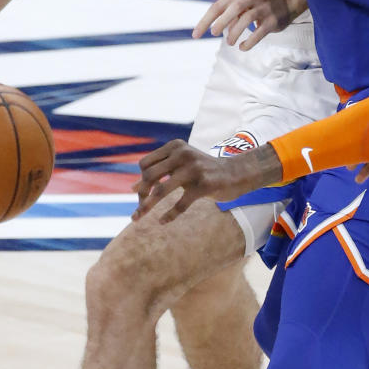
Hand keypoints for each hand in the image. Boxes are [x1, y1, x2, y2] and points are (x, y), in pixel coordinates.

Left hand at [136, 139, 282, 221]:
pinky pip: (181, 203)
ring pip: (162, 190)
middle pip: (150, 176)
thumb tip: (132, 189)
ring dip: (147, 206)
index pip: (145, 165)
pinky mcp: (204, 185)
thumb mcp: (180, 167)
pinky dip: (169, 214)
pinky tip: (162, 221)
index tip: (142, 197)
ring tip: (137, 218)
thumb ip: (159, 174)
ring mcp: (193, 169)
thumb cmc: (203, 171)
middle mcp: (182, 154)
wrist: (235, 173)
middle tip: (139, 210)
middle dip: (141, 195)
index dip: (140, 182)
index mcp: (174, 147)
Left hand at [193, 0, 307, 49]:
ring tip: (230, 42)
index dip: (205, 20)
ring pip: (246, 19)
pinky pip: (259, 33)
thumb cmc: (259, 3)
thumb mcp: (243, 1)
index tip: (196, 35)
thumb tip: (216, 29)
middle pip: (233, 9)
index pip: (218, 5)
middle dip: (220, 23)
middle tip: (213, 33)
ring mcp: (264, 8)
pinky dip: (249, 42)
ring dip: (234, 33)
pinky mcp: (273, 21)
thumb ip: (229, 12)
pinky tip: (243, 47)